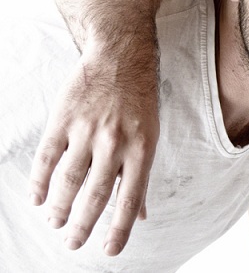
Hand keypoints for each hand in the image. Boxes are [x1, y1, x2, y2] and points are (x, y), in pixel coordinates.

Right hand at [29, 42, 158, 255]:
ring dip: (60, 206)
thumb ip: (141, 175)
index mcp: (142, 149)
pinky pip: (47, 157)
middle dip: (83, 223)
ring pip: (68, 179)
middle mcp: (115, 142)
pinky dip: (40, 181)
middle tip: (72, 242)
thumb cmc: (139, 101)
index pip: (130, 197)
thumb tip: (140, 215)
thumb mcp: (151, 135)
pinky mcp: (64, 119)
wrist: (120, 57)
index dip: (119, 227)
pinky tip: (37, 199)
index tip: (109, 250)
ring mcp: (87, 130)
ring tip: (55, 222)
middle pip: (95, 193)